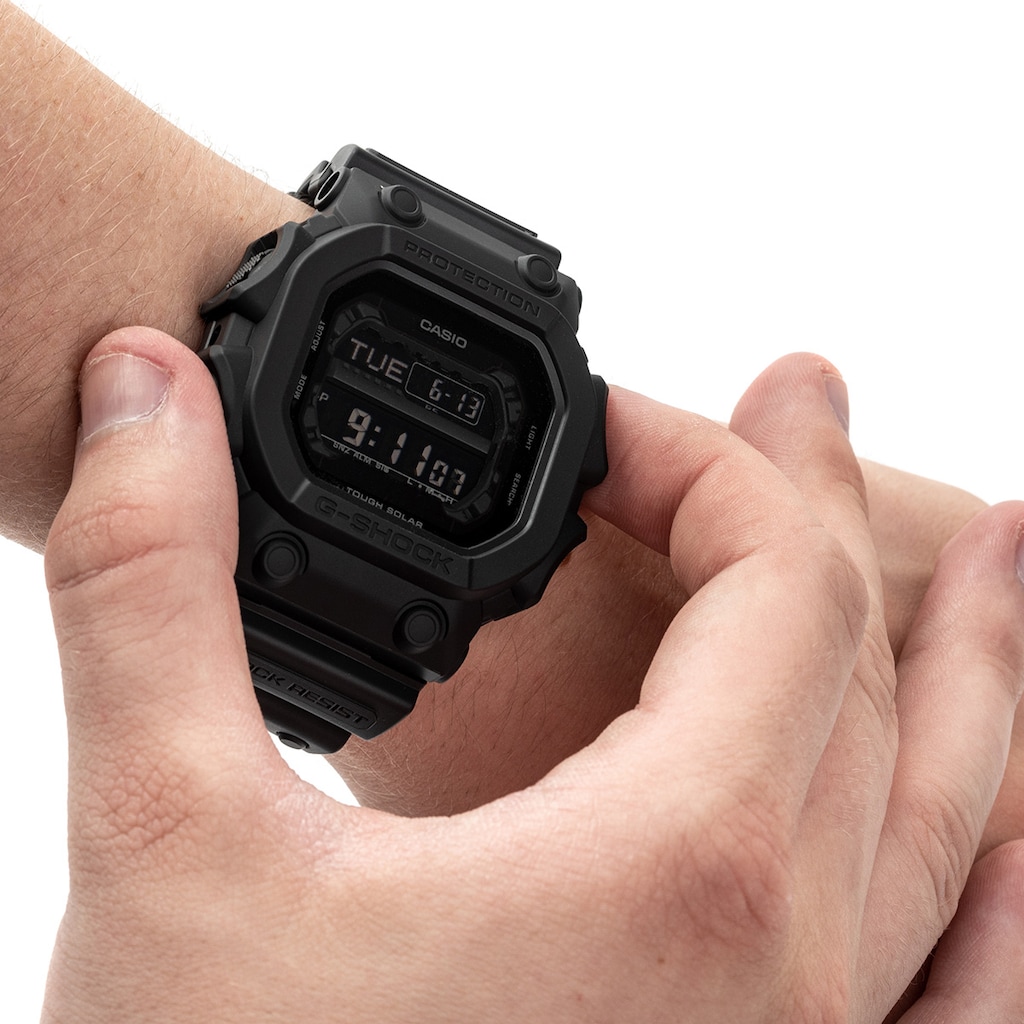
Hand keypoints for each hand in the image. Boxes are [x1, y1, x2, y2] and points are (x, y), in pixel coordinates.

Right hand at [42, 330, 1023, 1020]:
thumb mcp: (161, 847)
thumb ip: (150, 589)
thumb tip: (133, 391)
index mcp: (673, 871)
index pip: (775, 578)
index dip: (698, 460)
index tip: (600, 425)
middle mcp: (787, 974)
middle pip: (867, 665)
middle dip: (819, 507)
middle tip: (808, 389)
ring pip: (951, 814)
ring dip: (970, 665)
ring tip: (999, 556)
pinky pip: (959, 986)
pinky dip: (998, 876)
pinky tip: (1015, 829)